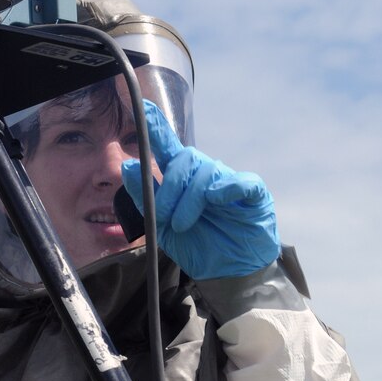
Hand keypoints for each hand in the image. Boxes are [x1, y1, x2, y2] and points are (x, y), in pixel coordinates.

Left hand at [120, 101, 279, 279]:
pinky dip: (227, 187)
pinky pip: (241, 181)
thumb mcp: (161, 226)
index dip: (155, 127)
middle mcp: (204, 174)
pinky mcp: (253, 194)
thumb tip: (128, 166)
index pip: (166, 147)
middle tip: (164, 219)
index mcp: (181, 178)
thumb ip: (145, 197)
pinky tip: (217, 199)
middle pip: (183, 160)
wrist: (228, 273)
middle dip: (168, 188)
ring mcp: (229, 181)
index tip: (143, 107)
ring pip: (206, 172)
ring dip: (189, 199)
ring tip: (182, 225)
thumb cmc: (197, 245)